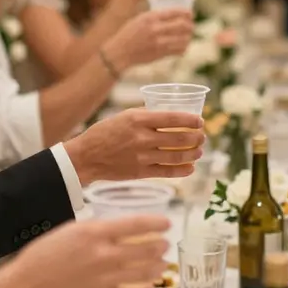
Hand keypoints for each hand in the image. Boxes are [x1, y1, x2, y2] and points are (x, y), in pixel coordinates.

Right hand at [12, 215, 171, 287]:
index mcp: (95, 232)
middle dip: (161, 247)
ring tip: (161, 264)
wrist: (27, 285)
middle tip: (164, 245)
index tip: (167, 224)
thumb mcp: (73, 229)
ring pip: (145, 273)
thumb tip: (124, 228)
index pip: (136, 224)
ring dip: (158, 268)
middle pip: (146, 250)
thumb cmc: (46, 252)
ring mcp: (104, 279)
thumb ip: (99, 228)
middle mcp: (104, 254)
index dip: (157, 223)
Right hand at [65, 109, 204, 184]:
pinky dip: (182, 170)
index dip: (191, 120)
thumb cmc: (105, 133)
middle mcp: (142, 137)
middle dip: (196, 137)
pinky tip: (190, 167)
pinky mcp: (140, 172)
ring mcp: (142, 156)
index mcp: (138, 119)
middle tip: (202, 137)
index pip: (173, 118)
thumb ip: (146, 116)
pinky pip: (167, 172)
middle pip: (180, 137)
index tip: (200, 121)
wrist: (85, 156)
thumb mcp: (124, 116)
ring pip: (177, 155)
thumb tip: (170, 115)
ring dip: (193, 154)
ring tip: (199, 151)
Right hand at [106, 8, 193, 68]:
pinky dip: (184, 48)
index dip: (186, 13)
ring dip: (188, 37)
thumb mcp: (140, 19)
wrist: (120, 52)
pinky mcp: (160, 54)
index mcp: (150, 18)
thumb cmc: (129, 34)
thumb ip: (155, 16)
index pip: (174, 12)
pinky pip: (179, 50)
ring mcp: (159, 43)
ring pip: (183, 39)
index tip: (190, 14)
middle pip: (182, 25)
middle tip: (191, 26)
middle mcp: (155, 29)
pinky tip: (182, 46)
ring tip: (188, 36)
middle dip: (190, 25)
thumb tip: (174, 14)